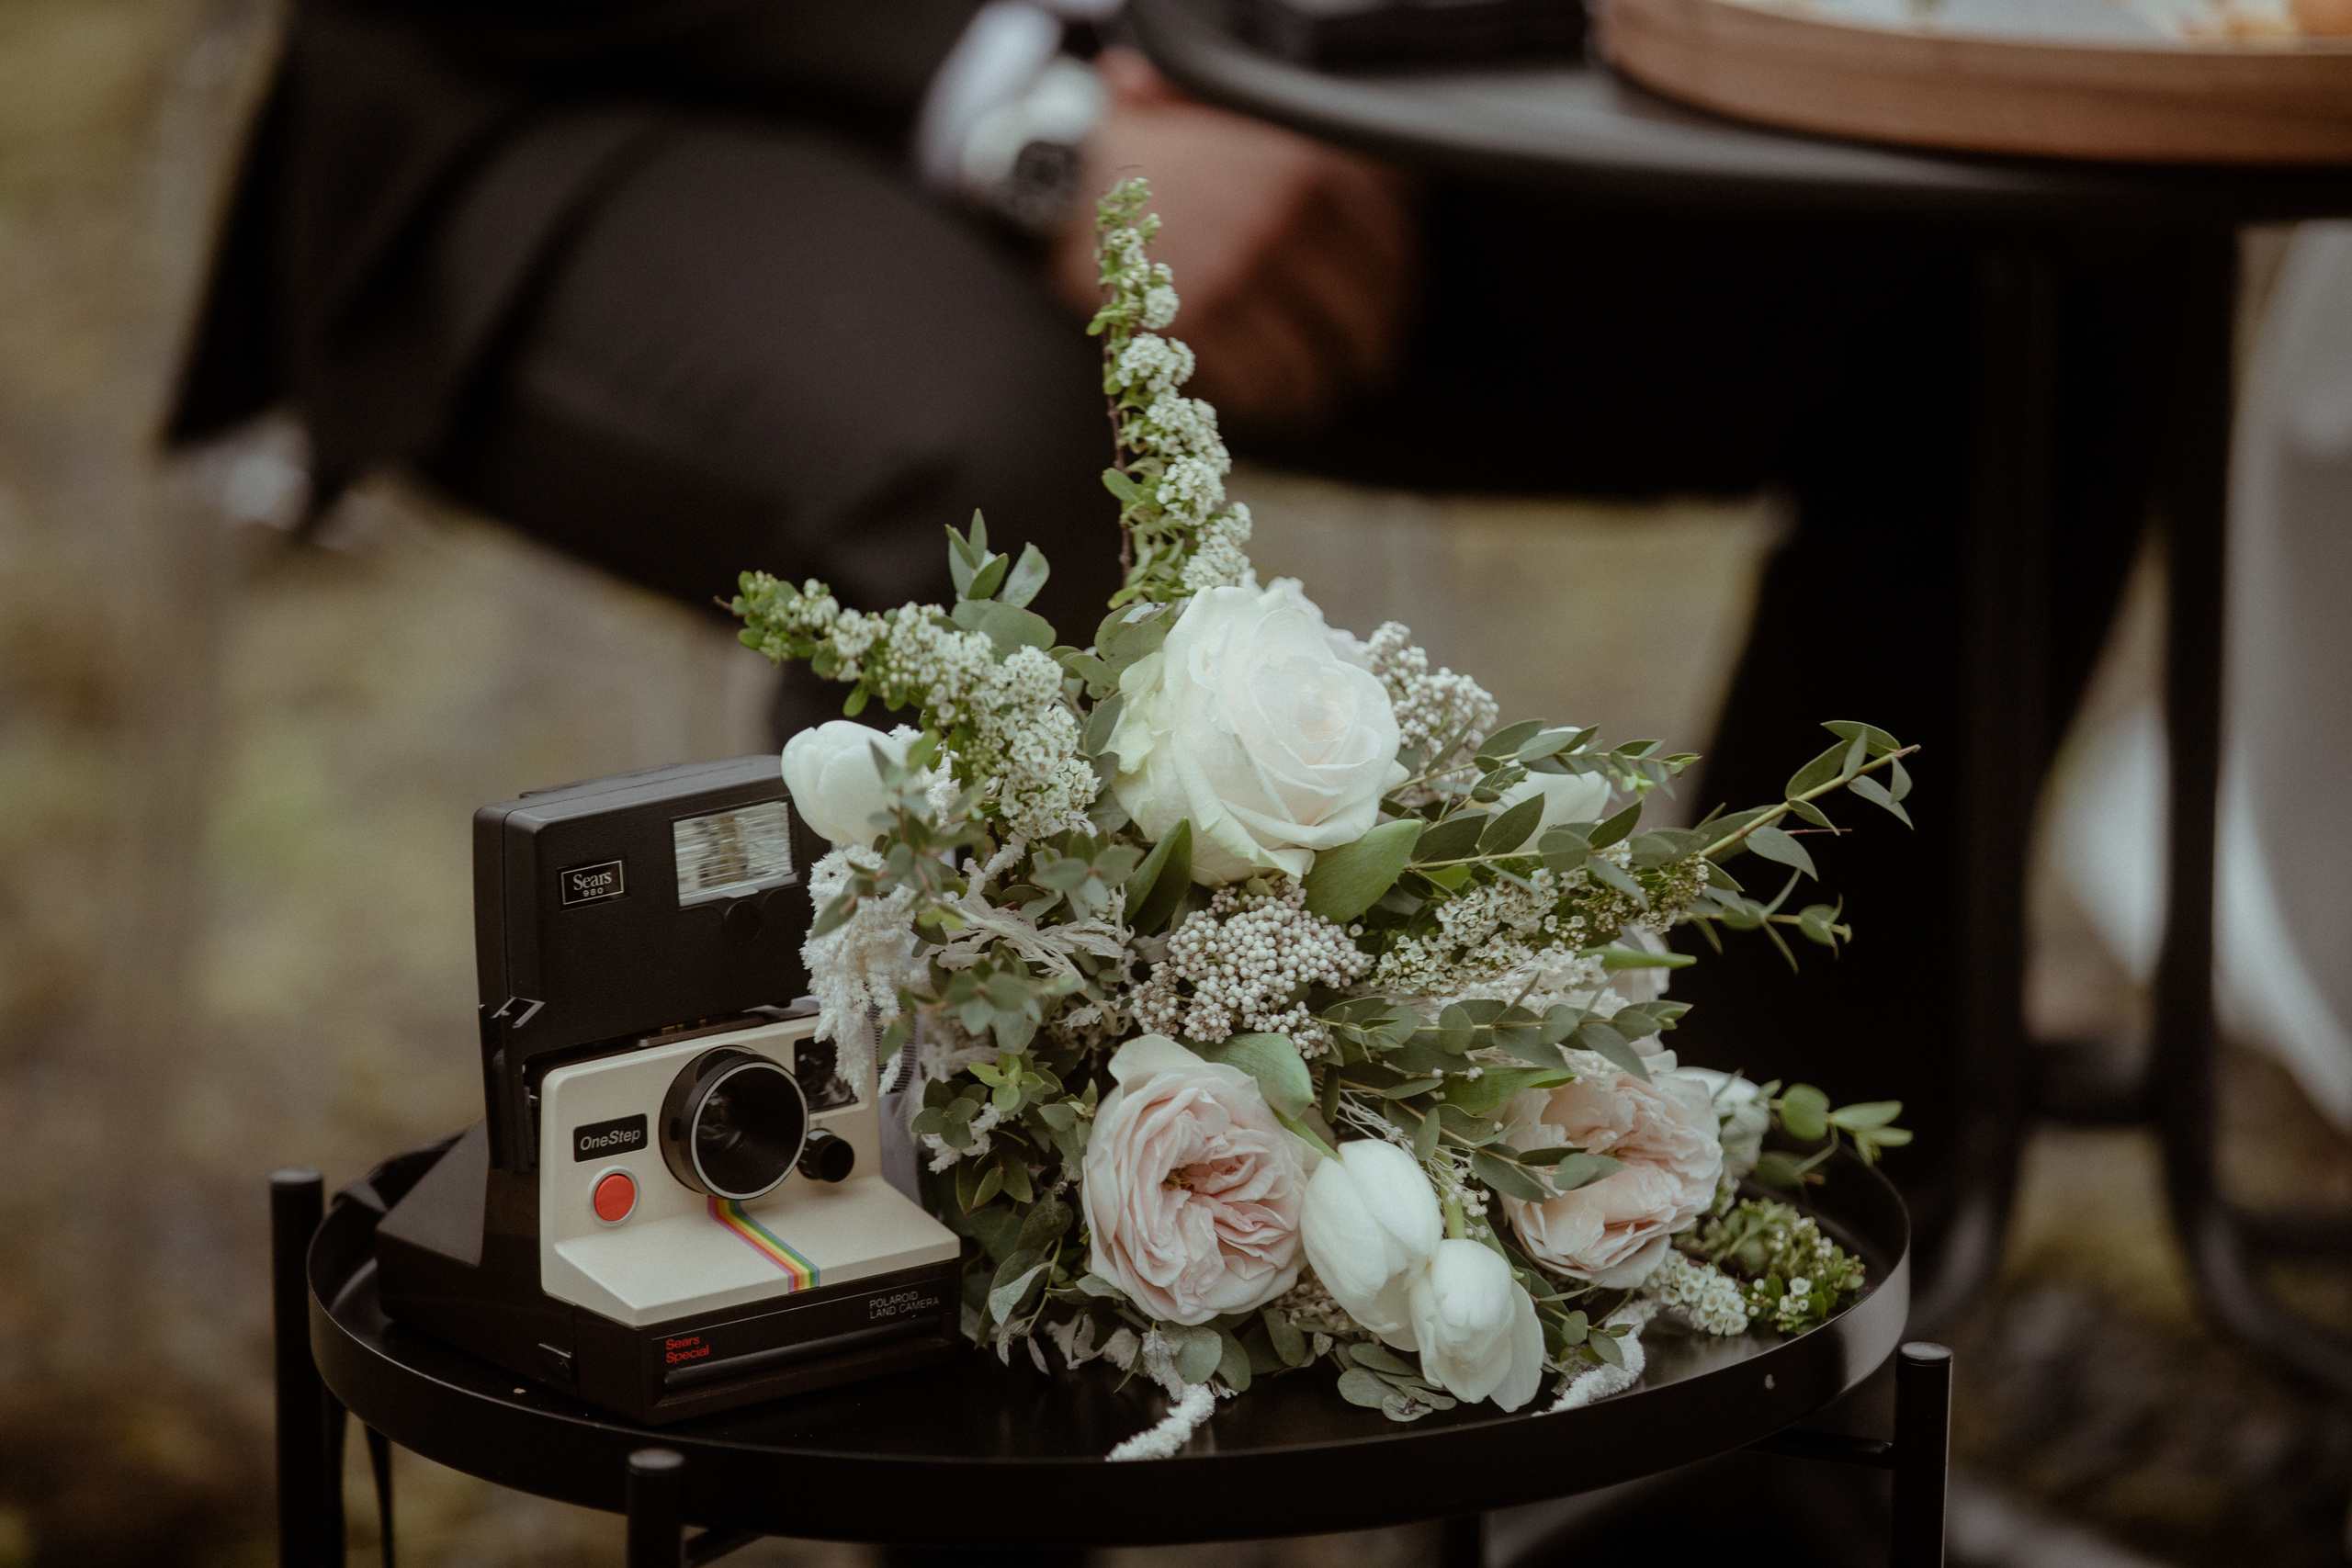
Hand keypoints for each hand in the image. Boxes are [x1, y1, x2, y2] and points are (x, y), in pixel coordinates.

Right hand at [1050, 49, 1418, 431]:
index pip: (1393, 256)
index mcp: (1308, 170)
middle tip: (1365, 371)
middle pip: (1364, 322)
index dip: (1401, 301)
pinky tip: (1262, 399)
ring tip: (1310, 396)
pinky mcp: (1191, 322)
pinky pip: (1251, 389)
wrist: (1072, 169)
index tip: (1396, 319)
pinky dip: (1262, 403)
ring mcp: (1236, 276)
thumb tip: (1413, 191)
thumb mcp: (1257, 126)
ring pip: (1309, 367)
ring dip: (1313, 392)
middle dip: (1370, 358)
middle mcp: (1282, 223)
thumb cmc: (1169, 150)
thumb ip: (1328, 155)